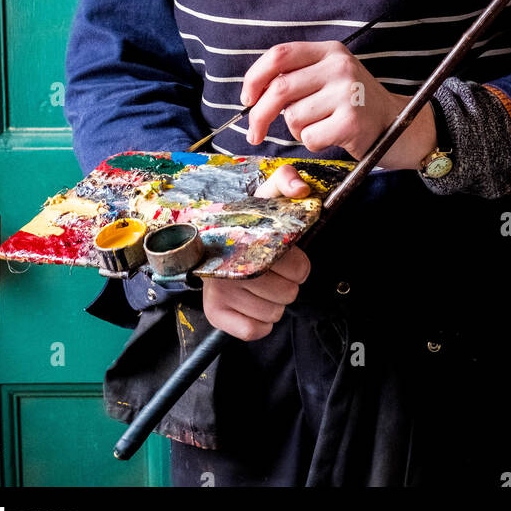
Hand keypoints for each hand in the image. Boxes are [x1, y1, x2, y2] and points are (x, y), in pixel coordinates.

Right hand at [201, 163, 311, 340]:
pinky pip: (254, 330)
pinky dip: (260, 322)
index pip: (297, 268)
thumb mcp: (267, 195)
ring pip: (273, 313)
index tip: (287, 255)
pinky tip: (254, 303)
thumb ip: (287, 180)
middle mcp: (228, 268)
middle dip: (288, 283)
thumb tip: (300, 189)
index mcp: (245, 240)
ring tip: (261, 285)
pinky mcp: (214, 314)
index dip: (299, 264)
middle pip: (288, 293)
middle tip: (274, 271)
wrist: (210, 241)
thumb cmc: (247, 222)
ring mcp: (219, 293)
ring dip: (274, 302)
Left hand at [239, 40, 436, 169]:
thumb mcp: (331, 77)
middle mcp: (340, 67)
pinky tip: (333, 136)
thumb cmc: (355, 104)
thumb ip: (299, 76)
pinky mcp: (352, 121)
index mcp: (330, 51)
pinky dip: (314, 143)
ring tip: (321, 126)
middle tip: (254, 133)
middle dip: (259, 115)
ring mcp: (348, 93)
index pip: (280, 55)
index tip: (246, 98)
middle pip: (279, 89)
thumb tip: (253, 93)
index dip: (255, 77)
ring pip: (294, 117)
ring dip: (298, 130)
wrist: (400, 124)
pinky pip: (310, 137)